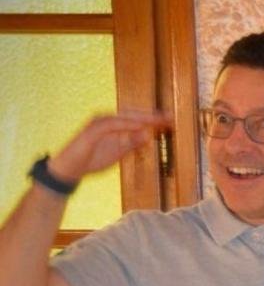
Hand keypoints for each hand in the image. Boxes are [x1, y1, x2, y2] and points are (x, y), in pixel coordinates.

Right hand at [48, 111, 170, 183]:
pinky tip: (138, 127)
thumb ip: (132, 144)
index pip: (136, 120)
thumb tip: (148, 136)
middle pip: (132, 115)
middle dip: (151, 116)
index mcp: (113, 125)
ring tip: (157, 120)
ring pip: (123, 117)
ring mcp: (98, 124)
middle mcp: (106, 120)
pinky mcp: (91, 131)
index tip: (171, 121)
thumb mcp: (118, 152)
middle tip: (170, 117)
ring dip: (141, 118)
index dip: (153, 120)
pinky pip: (110, 125)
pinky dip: (125, 125)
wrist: (70, 169)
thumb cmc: (93, 160)